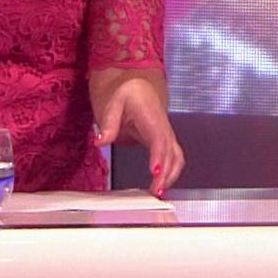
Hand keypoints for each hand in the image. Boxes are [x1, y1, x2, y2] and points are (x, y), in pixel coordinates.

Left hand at [92, 74, 184, 196]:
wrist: (139, 84)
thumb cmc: (128, 91)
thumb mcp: (113, 101)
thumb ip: (108, 122)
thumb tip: (100, 141)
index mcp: (152, 116)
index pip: (159, 139)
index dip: (159, 157)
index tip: (155, 173)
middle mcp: (164, 127)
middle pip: (171, 153)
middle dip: (166, 174)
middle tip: (155, 192)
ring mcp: (166, 135)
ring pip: (176, 158)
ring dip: (170, 176)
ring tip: (158, 193)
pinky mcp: (165, 142)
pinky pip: (173, 159)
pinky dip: (170, 174)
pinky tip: (160, 186)